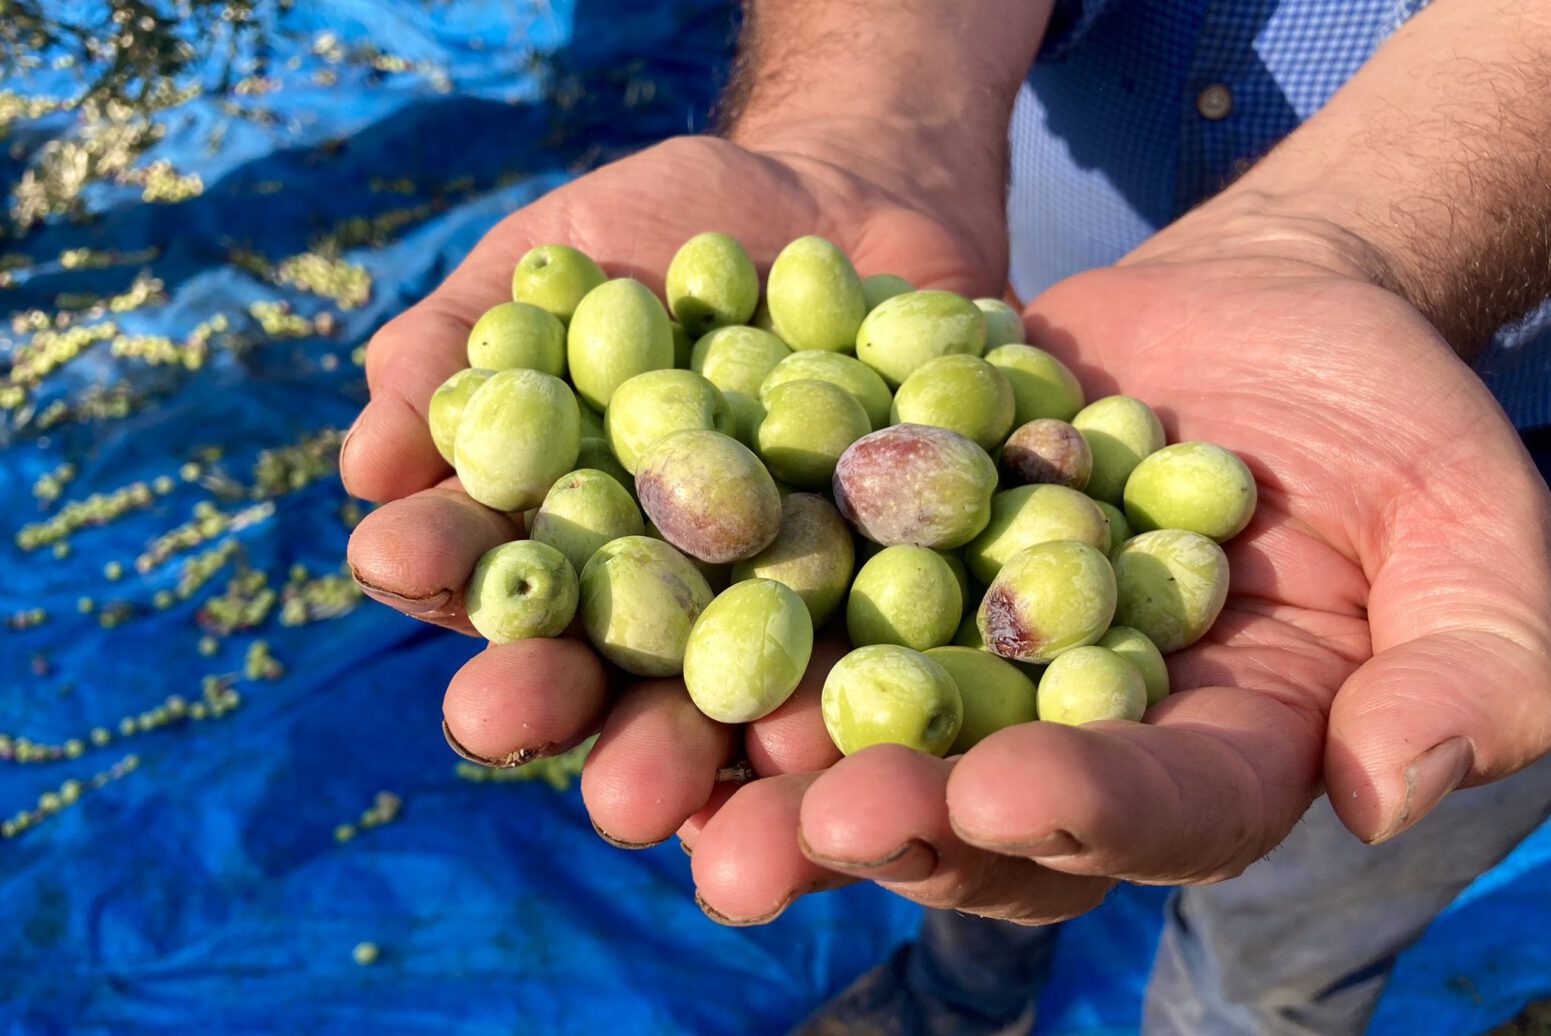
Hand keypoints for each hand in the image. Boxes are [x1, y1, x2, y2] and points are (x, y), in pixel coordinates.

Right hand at [341, 127, 1006, 855]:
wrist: (857, 191)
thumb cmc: (676, 226)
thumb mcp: (563, 253)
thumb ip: (463, 340)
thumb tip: (367, 463)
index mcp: (572, 531)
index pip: (498, 560)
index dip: (447, 560)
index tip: (394, 555)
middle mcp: (673, 592)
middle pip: (616, 667)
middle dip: (568, 704)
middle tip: (525, 740)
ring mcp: (790, 603)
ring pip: (749, 694)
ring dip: (710, 742)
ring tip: (684, 783)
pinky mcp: (905, 596)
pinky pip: (893, 647)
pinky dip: (873, 679)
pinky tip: (843, 719)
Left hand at [682, 204, 1550, 924]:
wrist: (1266, 310)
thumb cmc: (1393, 426)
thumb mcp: (1475, 534)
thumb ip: (1470, 668)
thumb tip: (1397, 789)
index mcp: (1211, 760)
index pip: (1152, 813)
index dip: (1080, 812)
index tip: (997, 796)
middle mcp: (1067, 733)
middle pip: (968, 804)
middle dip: (871, 822)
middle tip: (767, 840)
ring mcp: (966, 650)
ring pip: (856, 722)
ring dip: (751, 754)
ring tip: (649, 776)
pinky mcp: (893, 557)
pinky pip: (807, 589)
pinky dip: (726, 600)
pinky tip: (633, 606)